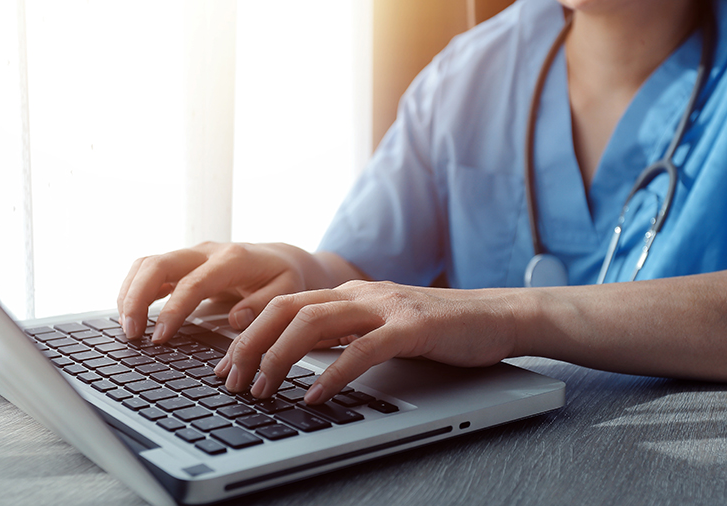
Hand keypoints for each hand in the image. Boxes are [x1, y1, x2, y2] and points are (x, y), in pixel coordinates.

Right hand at [117, 242, 319, 342]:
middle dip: (137, 297)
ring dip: (130, 293)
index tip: (160, 337)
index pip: (193, 283)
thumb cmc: (285, 277)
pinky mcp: (183, 264)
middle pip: (158, 264)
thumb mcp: (287, 292)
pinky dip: (135, 290)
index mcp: (233, 259)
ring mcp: (192, 255)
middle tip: (132, 333)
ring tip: (127, 327)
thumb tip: (237, 320)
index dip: (173, 310)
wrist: (283, 258)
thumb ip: (264, 305)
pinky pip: (150, 271)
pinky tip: (131, 314)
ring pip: (148, 264)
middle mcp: (207, 252)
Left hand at [213, 281, 520, 403]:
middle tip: (230, 381)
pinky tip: (316, 396)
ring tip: (263, 390)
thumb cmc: (442, 328)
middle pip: (287, 309)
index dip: (248, 333)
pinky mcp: (412, 327)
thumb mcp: (383, 327)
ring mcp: (386, 307)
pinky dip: (334, 373)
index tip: (227, 365)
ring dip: (280, 358)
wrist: (499, 316)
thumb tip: (304, 357)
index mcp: (351, 293)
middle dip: (250, 345)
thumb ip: (347, 333)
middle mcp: (362, 293)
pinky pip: (363, 349)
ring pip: (314, 324)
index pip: (284, 305)